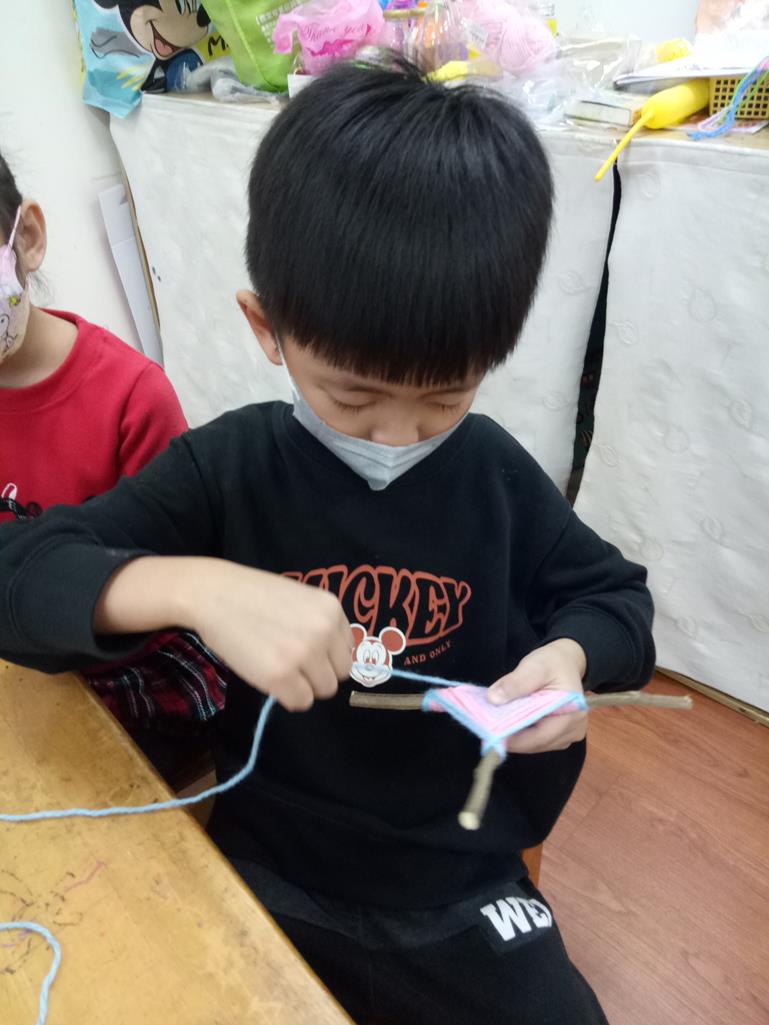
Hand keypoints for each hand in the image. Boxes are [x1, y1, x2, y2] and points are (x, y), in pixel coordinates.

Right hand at [187, 561, 353, 711]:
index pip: (347, 650)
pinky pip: (300, 702)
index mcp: (332, 610)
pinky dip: (287, 697)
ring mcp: (304, 655)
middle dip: (318, 673)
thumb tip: (328, 660)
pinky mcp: (280, 676)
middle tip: (291, 663)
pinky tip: (268, 677)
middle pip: (340, 674)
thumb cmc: (252, 595)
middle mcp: (324, 632)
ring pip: (322, 691)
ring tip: (278, 668)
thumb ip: (319, 624)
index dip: (326, 655)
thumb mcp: (300, 599)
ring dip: (304, 686)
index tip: (305, 650)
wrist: (212, 594)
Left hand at [487, 639, 587, 754]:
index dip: (515, 739)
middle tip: (488, 730)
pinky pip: (539, 741)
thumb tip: (494, 699)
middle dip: (513, 738)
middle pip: (538, 743)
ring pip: (536, 744)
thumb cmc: (552, 663)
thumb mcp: (534, 666)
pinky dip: (523, 735)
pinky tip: (509, 725)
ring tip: (496, 726)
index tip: (492, 735)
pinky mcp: (561, 736)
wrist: (565, 662)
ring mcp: (569, 735)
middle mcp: (574, 729)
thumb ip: (516, 682)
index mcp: (572, 712)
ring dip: (517, 737)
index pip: (540, 736)